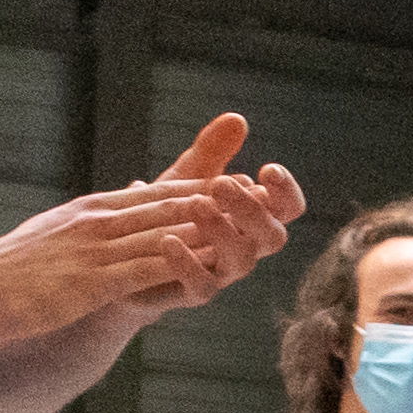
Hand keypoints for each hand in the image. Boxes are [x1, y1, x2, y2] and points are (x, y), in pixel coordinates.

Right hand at [0, 181, 251, 340]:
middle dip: (222, 200)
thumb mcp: (53, 236)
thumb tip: (105, 214)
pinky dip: (183, 261)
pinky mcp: (91, 282)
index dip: (202, 189)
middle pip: (171, 205)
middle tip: (265, 193)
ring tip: (253, 221)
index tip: (239, 183)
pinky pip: (145, 268)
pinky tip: (214, 263)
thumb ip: (84, 226)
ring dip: (213, 225)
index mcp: (91, 211)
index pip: (156, 194)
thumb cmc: (6, 269)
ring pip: (167, 232)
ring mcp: (96, 250)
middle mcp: (98, 222)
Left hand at [137, 113, 305, 304]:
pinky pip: (202, 286)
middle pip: (273, 237)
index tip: (268, 169)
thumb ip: (212, 152)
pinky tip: (167, 239)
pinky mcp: (191, 294)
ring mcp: (221, 274)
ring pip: (242, 261)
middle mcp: (245, 248)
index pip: (287, 209)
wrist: (125, 262)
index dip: (286, 192)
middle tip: (224, 183)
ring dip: (222, 231)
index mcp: (251, 220)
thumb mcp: (187, 179)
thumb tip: (237, 118)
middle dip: (253, 209)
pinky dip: (187, 263)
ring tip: (197, 204)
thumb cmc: (166, 217)